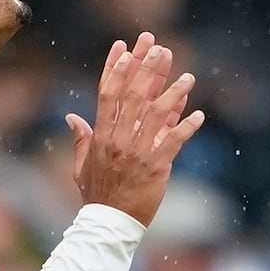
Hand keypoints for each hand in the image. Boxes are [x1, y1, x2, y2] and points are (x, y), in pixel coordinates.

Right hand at [65, 32, 204, 226]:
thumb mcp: (81, 166)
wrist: (109, 224)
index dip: (116, 67)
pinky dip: (187, 126)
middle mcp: (119, 139)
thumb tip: (71, 117)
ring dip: (173, 92)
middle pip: (133, 95)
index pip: (108, 93)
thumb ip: (80, 139)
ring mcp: (138, 152)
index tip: (125, 46)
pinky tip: (198, 113)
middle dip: (146, 68)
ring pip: (157, 114)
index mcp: (101, 135)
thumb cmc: (96, 195)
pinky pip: (174, 141)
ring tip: (187, 75)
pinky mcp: (156, 167)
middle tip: (157, 47)